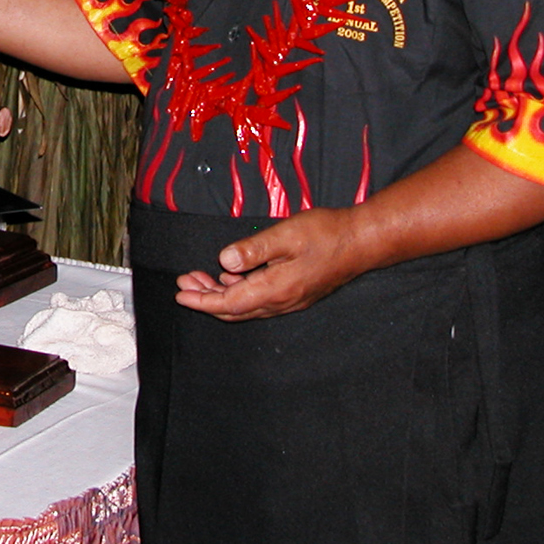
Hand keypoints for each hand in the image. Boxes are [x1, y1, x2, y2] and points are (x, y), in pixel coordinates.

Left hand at [174, 207, 366, 320]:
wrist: (362, 241)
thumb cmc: (327, 234)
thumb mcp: (286, 235)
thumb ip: (254, 250)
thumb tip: (224, 262)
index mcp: (276, 289)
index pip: (229, 303)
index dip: (202, 299)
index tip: (180, 292)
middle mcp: (282, 301)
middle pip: (235, 309)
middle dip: (206, 297)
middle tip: (185, 281)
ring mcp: (291, 299)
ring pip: (247, 306)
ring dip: (221, 294)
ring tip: (201, 276)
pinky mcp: (296, 293)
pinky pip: (260, 300)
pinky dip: (240, 291)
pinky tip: (233, 275)